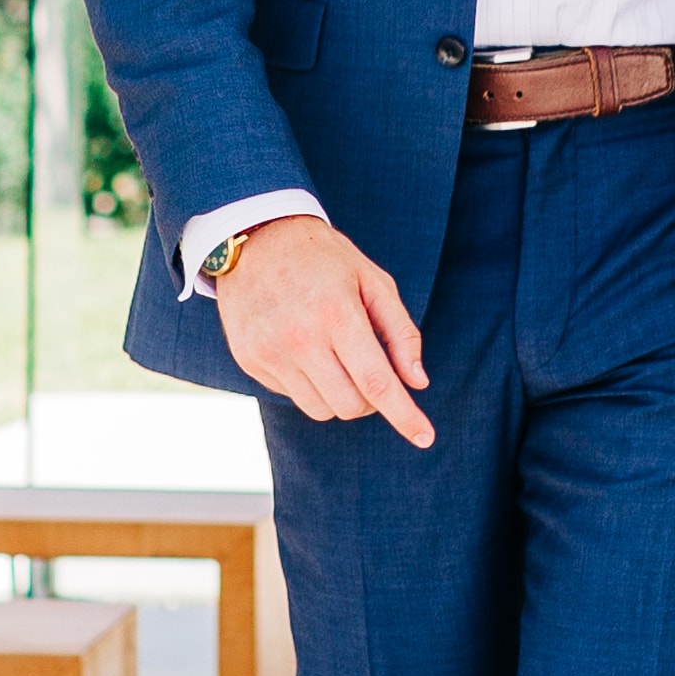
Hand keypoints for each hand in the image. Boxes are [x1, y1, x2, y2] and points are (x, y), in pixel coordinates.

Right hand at [210, 215, 433, 443]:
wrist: (257, 237)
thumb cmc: (325, 259)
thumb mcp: (373, 280)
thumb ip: (401, 332)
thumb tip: (417, 382)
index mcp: (337, 314)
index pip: (376, 382)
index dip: (404, 415)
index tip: (425, 437)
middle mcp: (300, 337)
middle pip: (350, 406)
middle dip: (371, 400)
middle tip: (372, 371)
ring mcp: (270, 352)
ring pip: (321, 409)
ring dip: (340, 396)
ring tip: (338, 358)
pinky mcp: (249, 360)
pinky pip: (292, 396)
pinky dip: (309, 383)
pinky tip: (305, 348)